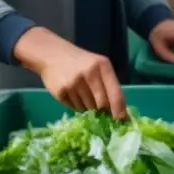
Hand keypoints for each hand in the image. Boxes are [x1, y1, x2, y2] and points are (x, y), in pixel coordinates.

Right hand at [13, 28, 127, 119]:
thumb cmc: (81, 62)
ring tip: (81, 92)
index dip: (119, 109)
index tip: (121, 119)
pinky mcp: (61, 92)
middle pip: (102, 104)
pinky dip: (76, 104)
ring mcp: (74, 83)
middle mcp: (89, 73)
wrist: (52, 54)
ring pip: (88, 108)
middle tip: (98, 105)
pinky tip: (72, 93)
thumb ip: (108, 84)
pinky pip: (74, 107)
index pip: (115, 93)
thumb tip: (119, 110)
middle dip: (102, 108)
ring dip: (88, 106)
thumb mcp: (98, 65)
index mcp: (103, 66)